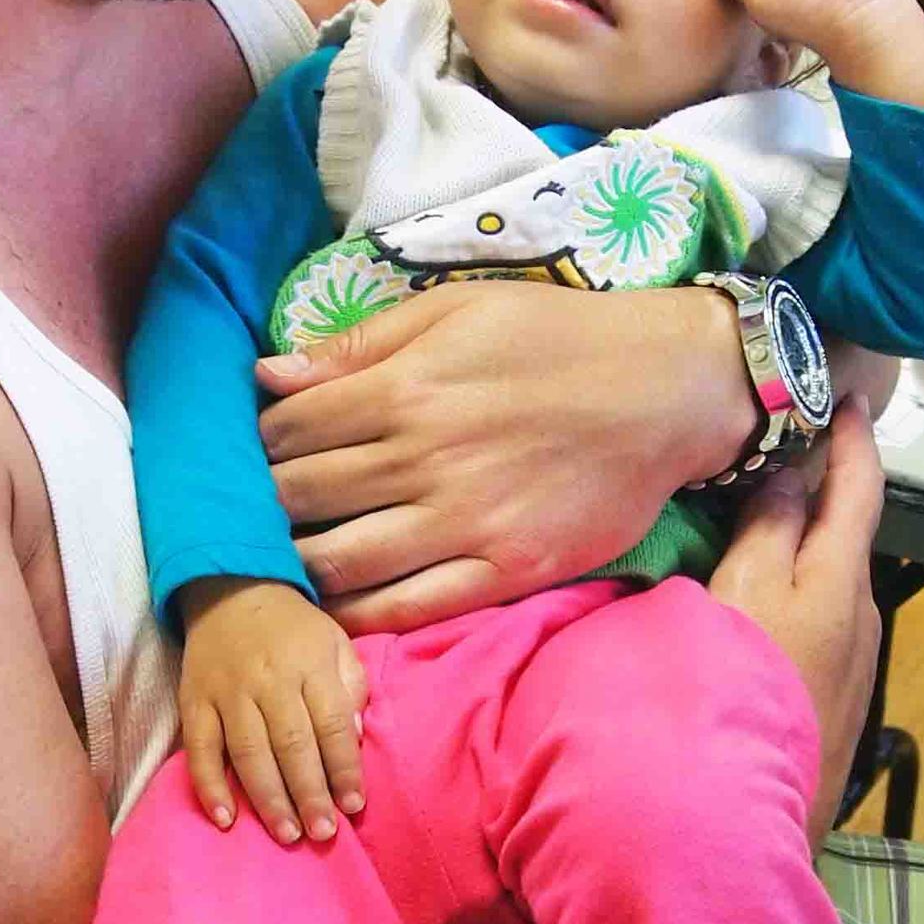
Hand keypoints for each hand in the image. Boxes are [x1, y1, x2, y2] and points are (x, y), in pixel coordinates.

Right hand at [177, 577, 368, 845]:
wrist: (231, 589)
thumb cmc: (294, 629)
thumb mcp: (335, 643)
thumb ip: (351, 687)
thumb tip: (354, 738)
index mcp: (309, 665)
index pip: (332, 724)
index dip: (344, 768)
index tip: (354, 806)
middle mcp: (268, 680)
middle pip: (292, 744)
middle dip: (310, 794)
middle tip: (322, 834)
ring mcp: (227, 693)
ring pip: (248, 752)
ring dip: (269, 799)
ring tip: (287, 835)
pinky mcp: (193, 702)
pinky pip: (199, 749)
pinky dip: (210, 786)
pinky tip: (226, 819)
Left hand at [255, 281, 752, 629]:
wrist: (667, 389)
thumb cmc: (557, 338)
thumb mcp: (456, 309)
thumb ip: (361, 344)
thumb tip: (267, 376)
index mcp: (407, 388)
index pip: (289, 429)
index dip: (257, 444)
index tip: (256, 452)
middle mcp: (425, 459)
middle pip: (302, 498)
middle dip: (264, 505)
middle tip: (257, 511)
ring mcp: (465, 523)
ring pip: (339, 561)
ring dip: (297, 563)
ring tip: (285, 558)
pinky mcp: (506, 571)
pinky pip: (407, 608)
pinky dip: (355, 615)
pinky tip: (331, 608)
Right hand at [705, 401, 885, 847]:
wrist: (748, 813)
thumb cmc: (745, 689)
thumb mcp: (746, 591)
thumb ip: (767, 529)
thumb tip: (786, 477)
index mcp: (841, 576)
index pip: (859, 486)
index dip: (853, 436)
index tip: (846, 394)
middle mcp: (859, 613)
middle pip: (842, 533)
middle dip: (818, 489)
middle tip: (783, 447)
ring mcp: (848, 660)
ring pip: (825, 579)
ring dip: (799, 544)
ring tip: (755, 517)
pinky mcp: (828, 697)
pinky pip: (811, 621)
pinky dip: (788, 591)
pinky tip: (751, 600)